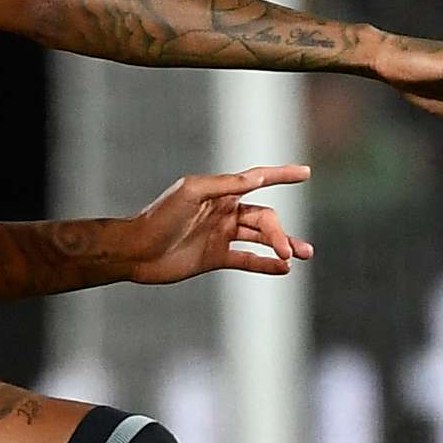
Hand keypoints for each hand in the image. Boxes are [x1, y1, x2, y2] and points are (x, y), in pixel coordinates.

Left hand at [117, 166, 315, 283]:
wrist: (136, 251)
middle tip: (288, 251)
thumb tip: (257, 177)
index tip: (305, 173)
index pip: (257, 179)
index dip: (282, 175)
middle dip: (280, 233)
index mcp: (219, 192)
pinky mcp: (216, 257)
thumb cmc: (160, 217)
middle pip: (264, 218)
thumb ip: (225, 185)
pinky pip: (247, 259)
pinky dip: (265, 264)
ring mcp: (221, 235)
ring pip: (260, 238)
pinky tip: (283, 269)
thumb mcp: (191, 193)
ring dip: (282, 246)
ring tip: (301, 255)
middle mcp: (224, 211)